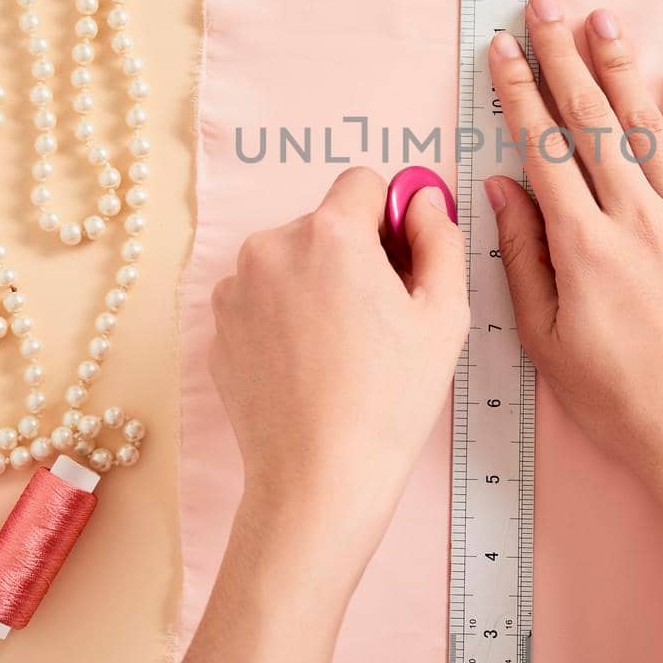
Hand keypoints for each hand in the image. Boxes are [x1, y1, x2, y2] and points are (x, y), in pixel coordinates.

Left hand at [188, 166, 466, 662]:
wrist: (319, 479)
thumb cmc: (390, 400)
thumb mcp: (445, 314)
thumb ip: (440, 239)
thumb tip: (425, 200)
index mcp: (329, 233)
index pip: (363, 183)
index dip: (390, 219)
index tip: (401, 263)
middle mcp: (271, 246)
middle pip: (325, 223)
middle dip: (352, 255)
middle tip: (377, 320)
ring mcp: (236, 288)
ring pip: (291, 260)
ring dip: (315, 284)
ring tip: (341, 349)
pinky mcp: (217, 326)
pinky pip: (261, 298)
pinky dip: (284, 317)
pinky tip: (308, 366)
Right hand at [486, 0, 662, 662]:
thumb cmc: (618, 399)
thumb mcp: (546, 339)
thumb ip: (523, 256)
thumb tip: (500, 187)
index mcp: (583, 244)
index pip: (543, 148)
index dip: (520, 92)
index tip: (503, 49)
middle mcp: (637, 219)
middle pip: (593, 121)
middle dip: (565, 58)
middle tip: (547, 6)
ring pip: (651, 129)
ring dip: (624, 69)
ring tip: (605, 19)